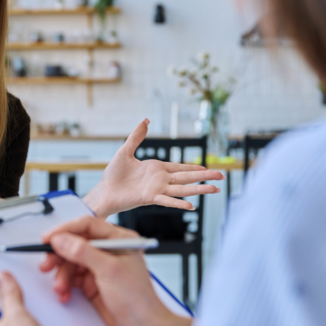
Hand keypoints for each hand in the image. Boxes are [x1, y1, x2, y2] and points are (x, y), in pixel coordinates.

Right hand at [38, 216, 191, 325]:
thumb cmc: (138, 299)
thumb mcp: (109, 270)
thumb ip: (83, 252)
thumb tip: (61, 239)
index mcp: (118, 240)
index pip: (87, 226)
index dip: (65, 230)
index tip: (47, 239)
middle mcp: (108, 251)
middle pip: (75, 245)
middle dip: (59, 256)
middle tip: (46, 265)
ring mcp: (100, 268)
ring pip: (71, 263)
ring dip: (62, 275)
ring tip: (59, 288)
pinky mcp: (93, 284)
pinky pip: (72, 279)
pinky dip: (65, 286)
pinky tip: (64, 295)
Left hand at [83, 119, 224, 217]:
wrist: (104, 191)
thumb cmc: (113, 175)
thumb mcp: (125, 151)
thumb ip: (137, 136)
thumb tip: (145, 120)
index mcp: (156, 169)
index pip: (180, 169)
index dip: (194, 169)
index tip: (207, 169)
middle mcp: (160, 180)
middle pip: (187, 178)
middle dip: (205, 177)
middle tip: (221, 177)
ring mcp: (156, 190)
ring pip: (182, 190)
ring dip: (199, 190)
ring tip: (215, 190)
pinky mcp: (149, 198)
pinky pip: (167, 201)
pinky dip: (179, 203)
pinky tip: (192, 205)